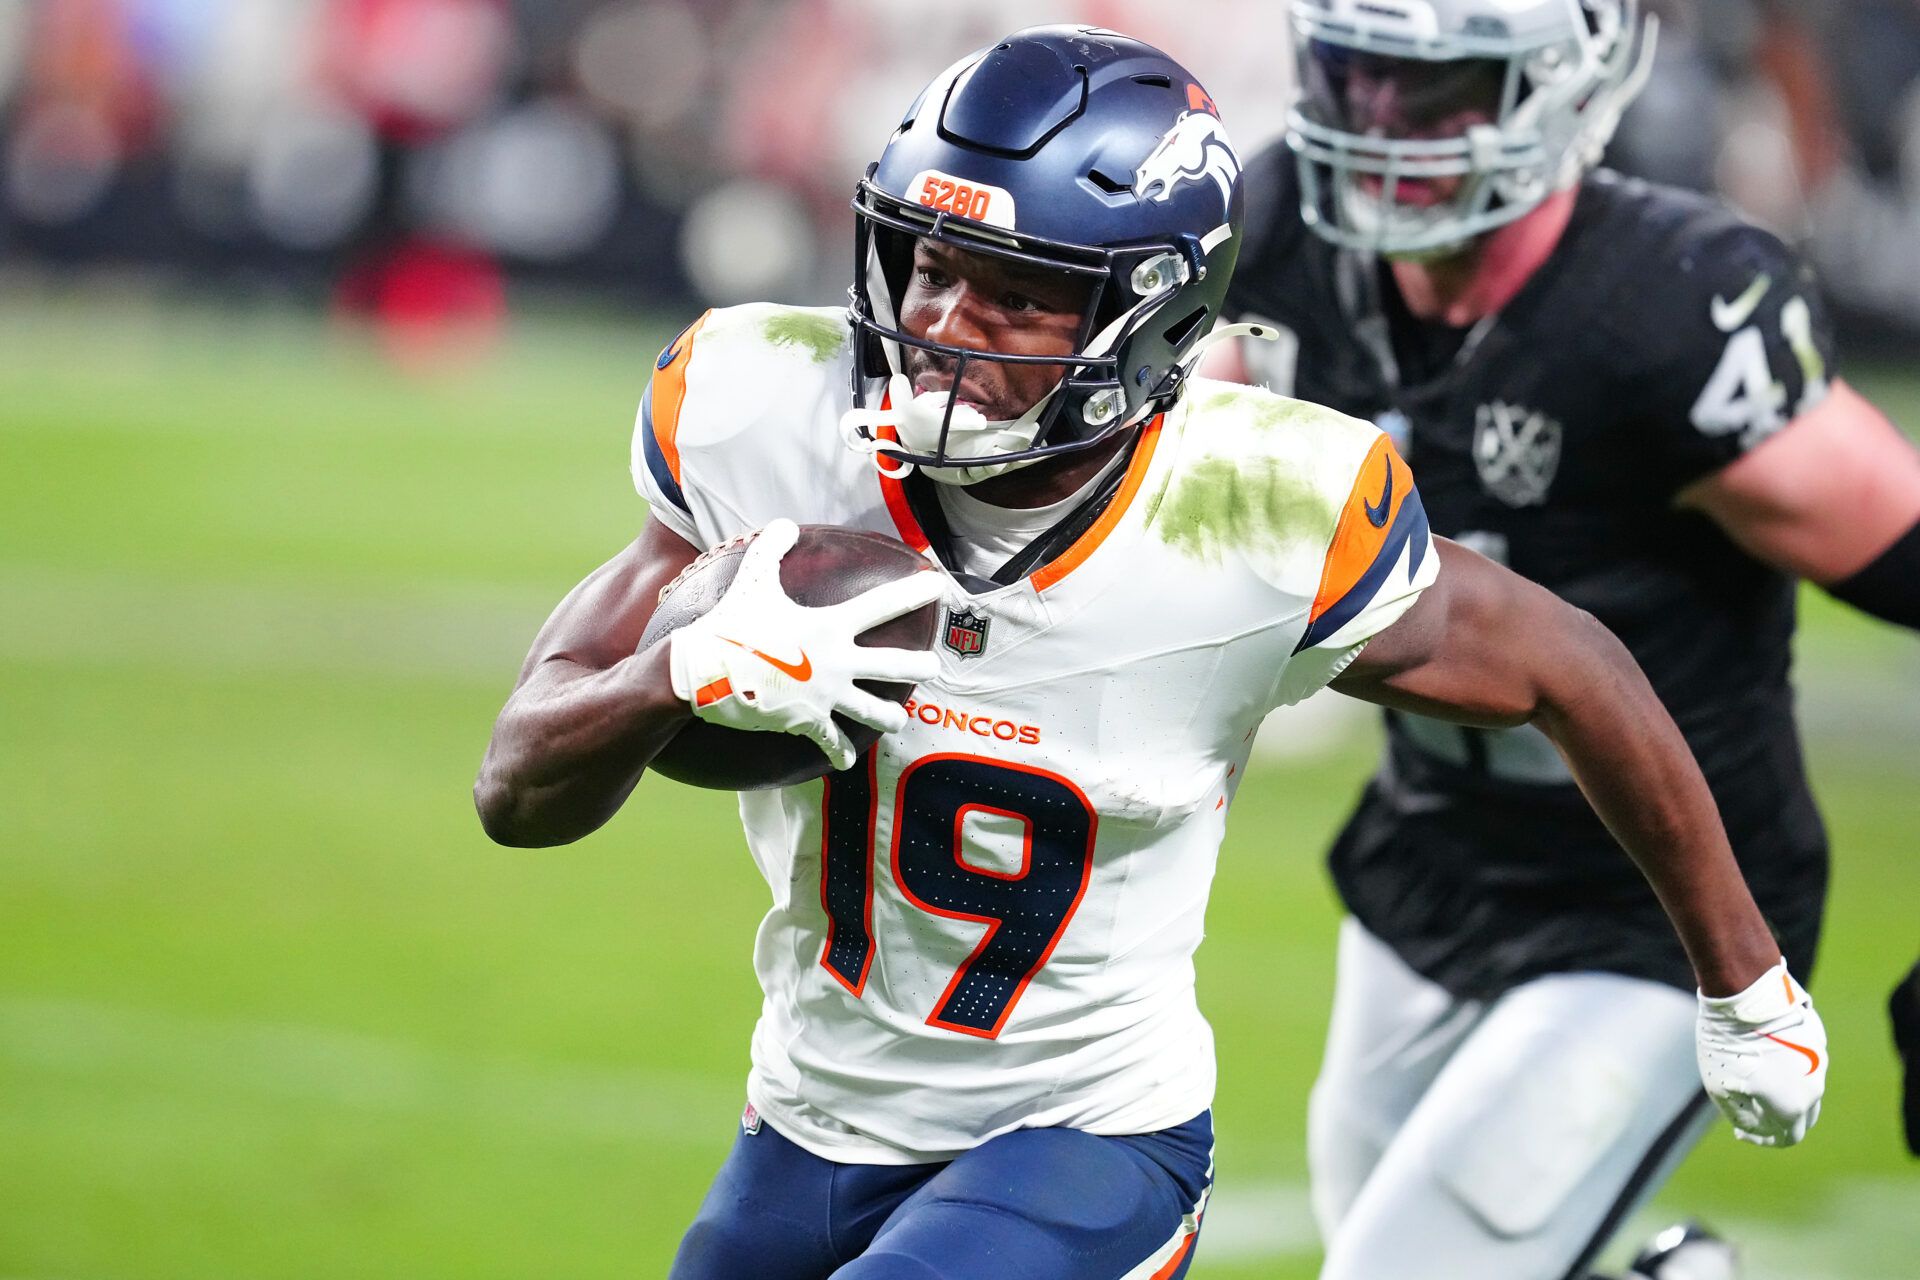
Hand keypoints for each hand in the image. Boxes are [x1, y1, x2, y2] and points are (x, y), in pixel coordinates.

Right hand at [666, 519, 942, 768]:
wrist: (704, 674)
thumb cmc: (729, 625)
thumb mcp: (751, 580)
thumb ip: (771, 548)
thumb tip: (784, 523)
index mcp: (830, 626)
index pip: (883, 605)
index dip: (914, 592)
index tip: (941, 585)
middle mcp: (837, 662)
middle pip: (894, 666)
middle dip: (921, 666)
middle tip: (935, 666)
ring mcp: (825, 696)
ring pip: (873, 712)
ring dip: (890, 717)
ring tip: (900, 720)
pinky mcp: (807, 722)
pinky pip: (832, 742)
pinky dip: (839, 753)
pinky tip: (847, 762)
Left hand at [1696, 959, 1827, 1146]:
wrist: (1746, 997)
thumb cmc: (1728, 1046)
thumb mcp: (1720, 1090)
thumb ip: (1741, 1117)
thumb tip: (1752, 1127)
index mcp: (1793, 1106)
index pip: (1786, 1138)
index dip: (1763, 1140)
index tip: (1741, 1133)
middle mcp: (1813, 1088)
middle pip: (1801, 1118)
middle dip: (1777, 1121)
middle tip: (1751, 1114)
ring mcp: (1818, 1062)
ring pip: (1806, 1089)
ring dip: (1785, 1094)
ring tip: (1755, 1083)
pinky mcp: (1816, 1040)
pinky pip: (1804, 1062)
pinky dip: (1788, 1068)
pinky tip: (1764, 1055)